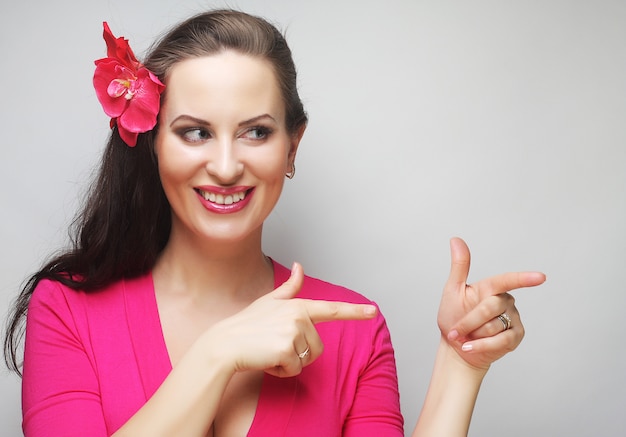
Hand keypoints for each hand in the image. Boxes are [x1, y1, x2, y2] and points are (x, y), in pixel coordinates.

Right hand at [208, 263, 376, 377]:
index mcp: (298, 305)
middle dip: (299, 352)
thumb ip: (290, 288)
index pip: (331, 309)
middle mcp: (299, 316)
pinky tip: (266, 360)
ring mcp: (293, 333)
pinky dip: (281, 371)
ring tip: (269, 350)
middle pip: (317, 347)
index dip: (354, 312)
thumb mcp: (269, 302)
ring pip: (307, 360)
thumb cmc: (246, 325)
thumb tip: (299, 266)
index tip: (373, 312)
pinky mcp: (287, 350)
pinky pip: (294, 370)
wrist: (225, 344)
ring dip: (289, 362)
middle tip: (274, 344)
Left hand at [437, 237, 545, 369]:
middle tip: (455, 330)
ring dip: (474, 334)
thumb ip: (459, 267)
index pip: (507, 280)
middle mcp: (505, 300)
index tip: (541, 277)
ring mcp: (513, 318)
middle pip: (490, 307)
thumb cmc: (453, 317)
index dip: (523, 279)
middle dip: (469, 321)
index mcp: (490, 288)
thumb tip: (455, 239)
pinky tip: (470, 347)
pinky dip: (482, 346)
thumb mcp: (452, 291)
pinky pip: (501, 340)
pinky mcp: (516, 336)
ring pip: (494, 326)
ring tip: (467, 336)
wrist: (456, 346)